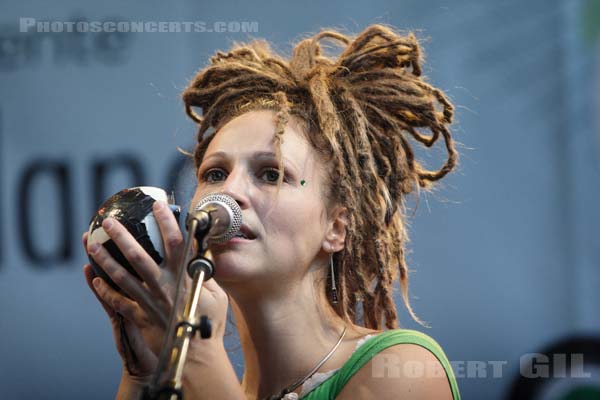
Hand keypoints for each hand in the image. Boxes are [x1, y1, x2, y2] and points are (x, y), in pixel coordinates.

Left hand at [82, 200, 229, 379]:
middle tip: (109, 222)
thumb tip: (204, 252)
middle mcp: (164, 285)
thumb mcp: (217, 294)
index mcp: (184, 277)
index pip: (176, 243)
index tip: (157, 205)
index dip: (166, 222)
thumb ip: (207, 272)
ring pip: (122, 276)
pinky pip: (118, 302)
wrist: (196, 354)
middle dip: (123, 237)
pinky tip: (96, 278)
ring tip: (91, 245)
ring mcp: (149, 301)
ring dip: (105, 259)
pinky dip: (106, 290)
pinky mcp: (140, 316)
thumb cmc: (208, 323)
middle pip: (140, 256)